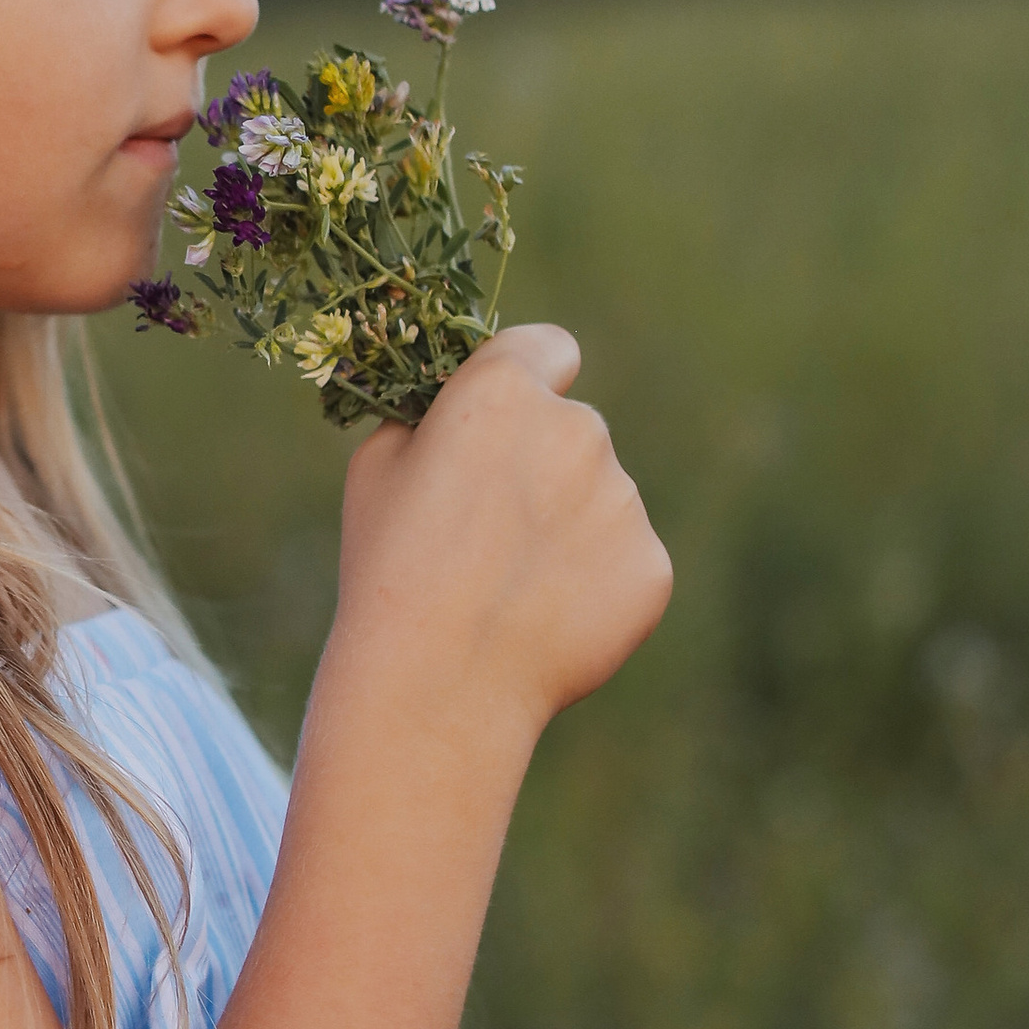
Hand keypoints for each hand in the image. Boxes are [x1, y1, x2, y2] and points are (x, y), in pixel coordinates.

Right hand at [333, 323, 671, 741]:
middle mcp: (579, 431)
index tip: (507, 417)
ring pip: (601, 497)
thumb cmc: (390, 567)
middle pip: (573, 429)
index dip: (528, 377)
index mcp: (504, 392)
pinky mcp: (651, 566)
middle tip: (489, 530)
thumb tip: (459, 414)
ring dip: (568, 525)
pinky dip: (594, 580)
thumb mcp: (377, 467)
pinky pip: (624, 558)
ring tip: (509, 587)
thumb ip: (432, 420)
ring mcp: (623, 500)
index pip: (548, 347)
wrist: (440, 681)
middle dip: (542, 464)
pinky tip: (544, 617)